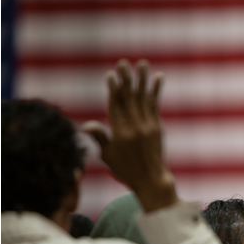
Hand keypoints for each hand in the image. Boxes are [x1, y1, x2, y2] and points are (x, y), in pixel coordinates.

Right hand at [82, 59, 177, 211]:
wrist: (150, 180)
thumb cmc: (125, 169)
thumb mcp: (107, 155)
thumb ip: (99, 137)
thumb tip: (85, 126)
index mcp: (120, 134)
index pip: (115, 106)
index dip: (113, 90)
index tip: (111, 75)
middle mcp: (135, 128)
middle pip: (129, 98)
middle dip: (126, 79)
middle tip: (123, 63)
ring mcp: (148, 126)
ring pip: (143, 98)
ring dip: (142, 79)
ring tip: (142, 64)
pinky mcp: (157, 127)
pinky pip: (155, 105)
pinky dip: (156, 90)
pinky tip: (158, 77)